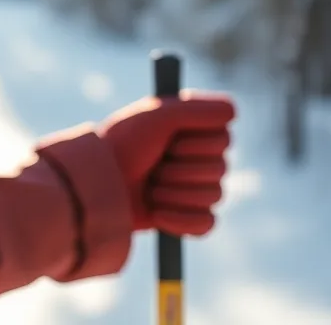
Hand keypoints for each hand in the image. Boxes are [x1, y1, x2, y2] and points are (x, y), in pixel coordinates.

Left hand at [98, 91, 234, 236]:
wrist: (97, 186)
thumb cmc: (123, 144)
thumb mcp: (156, 115)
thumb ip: (196, 108)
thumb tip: (232, 112)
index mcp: (195, 131)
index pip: (223, 139)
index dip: (195, 142)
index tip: (168, 139)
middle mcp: (200, 158)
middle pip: (220, 169)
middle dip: (180, 169)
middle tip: (153, 165)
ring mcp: (195, 189)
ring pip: (214, 195)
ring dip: (174, 192)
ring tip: (149, 188)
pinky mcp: (188, 218)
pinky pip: (206, 223)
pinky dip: (180, 219)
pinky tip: (157, 212)